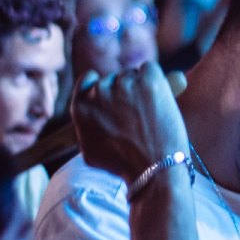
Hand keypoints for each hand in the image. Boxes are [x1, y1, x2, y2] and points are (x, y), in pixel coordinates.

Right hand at [71, 62, 189, 185]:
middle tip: (138, 116)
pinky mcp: (149, 81)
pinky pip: (151, 70)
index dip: (104, 87)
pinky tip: (159, 103)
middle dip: (126, 92)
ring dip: (142, 88)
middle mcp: (99, 92)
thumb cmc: (124, 165)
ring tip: (149, 116)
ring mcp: (124, 85)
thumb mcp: (90, 151)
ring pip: (134, 74)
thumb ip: (85, 127)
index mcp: (81, 106)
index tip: (115, 95)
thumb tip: (91, 106)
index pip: (89, 80)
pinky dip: (158, 82)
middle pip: (115, 78)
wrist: (153, 169)